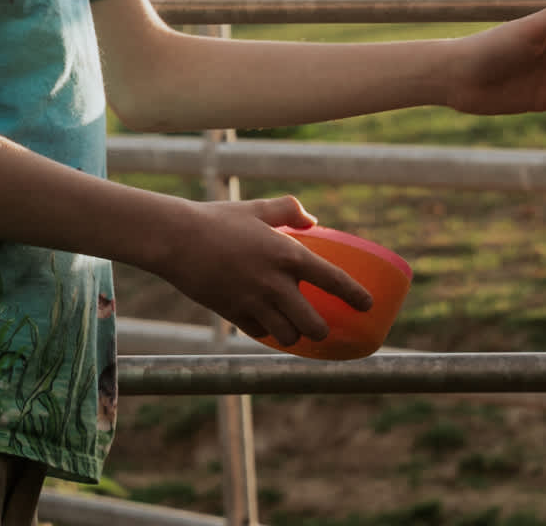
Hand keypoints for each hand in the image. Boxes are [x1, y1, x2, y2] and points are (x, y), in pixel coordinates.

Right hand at [158, 195, 373, 345]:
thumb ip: (290, 210)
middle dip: (322, 331)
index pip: (334, 281)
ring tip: (295, 329)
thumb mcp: (259, 208)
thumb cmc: (219, 220)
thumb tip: (313, 222)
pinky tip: (268, 325)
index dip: (355, 296)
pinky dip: (267, 331)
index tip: (368, 305)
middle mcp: (276, 284)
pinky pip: (260, 333)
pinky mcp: (233, 314)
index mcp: (289, 255)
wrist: (177, 239)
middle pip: (313, 325)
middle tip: (323, 326)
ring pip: (287, 337)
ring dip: (294, 335)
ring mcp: (254, 303)